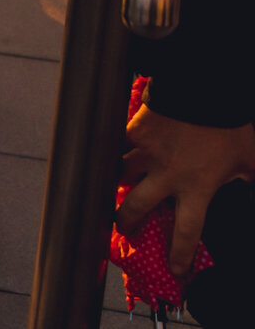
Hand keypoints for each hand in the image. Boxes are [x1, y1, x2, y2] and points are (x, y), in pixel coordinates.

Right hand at [117, 105, 254, 276]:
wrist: (201, 88)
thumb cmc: (228, 126)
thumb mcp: (252, 159)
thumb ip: (252, 180)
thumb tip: (254, 192)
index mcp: (197, 187)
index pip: (186, 232)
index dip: (179, 255)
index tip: (175, 270)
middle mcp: (166, 175)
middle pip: (135, 207)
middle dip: (126, 222)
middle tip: (123, 228)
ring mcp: (146, 153)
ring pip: (121, 174)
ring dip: (119, 181)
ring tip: (117, 185)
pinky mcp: (135, 130)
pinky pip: (122, 143)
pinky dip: (122, 147)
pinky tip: (121, 146)